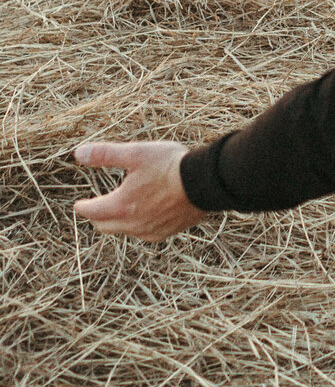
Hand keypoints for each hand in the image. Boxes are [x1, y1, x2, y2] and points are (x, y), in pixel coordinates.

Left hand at [73, 140, 205, 241]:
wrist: (205, 182)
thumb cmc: (170, 165)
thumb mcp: (136, 153)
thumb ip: (105, 154)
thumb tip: (78, 153)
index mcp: (121, 205)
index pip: (92, 211)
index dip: (83, 206)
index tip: (79, 204)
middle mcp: (133, 224)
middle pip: (104, 226)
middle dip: (98, 216)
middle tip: (98, 206)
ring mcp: (150, 231)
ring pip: (124, 230)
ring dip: (119, 221)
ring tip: (122, 207)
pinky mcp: (166, 232)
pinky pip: (144, 233)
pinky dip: (138, 225)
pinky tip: (145, 214)